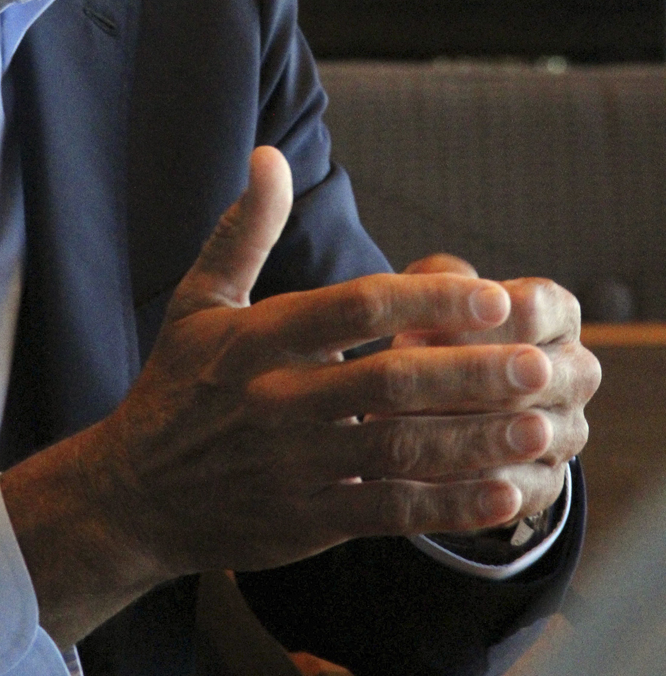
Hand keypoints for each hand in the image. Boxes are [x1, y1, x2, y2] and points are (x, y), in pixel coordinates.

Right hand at [0, 148, 584, 646]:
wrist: (135, 497)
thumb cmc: (177, 386)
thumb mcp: (199, 300)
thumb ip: (244, 230)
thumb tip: (269, 155)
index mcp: (256, 340)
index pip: (350, 310)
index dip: (423, 302)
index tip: (490, 297)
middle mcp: (277, 401)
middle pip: (388, 383)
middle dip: (468, 373)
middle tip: (536, 362)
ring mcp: (295, 466)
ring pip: (399, 451)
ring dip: (474, 440)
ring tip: (539, 426)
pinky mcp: (310, 521)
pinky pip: (390, 513)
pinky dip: (449, 508)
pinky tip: (504, 492)